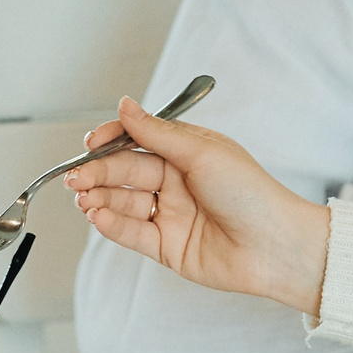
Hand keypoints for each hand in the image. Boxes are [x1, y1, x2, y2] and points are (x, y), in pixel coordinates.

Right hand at [68, 97, 333, 313]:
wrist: (276, 246)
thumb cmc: (251, 193)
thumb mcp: (201, 153)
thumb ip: (157, 133)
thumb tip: (125, 104)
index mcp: (187, 153)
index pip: (138, 141)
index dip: (112, 141)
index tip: (91, 143)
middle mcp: (176, 182)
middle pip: (126, 173)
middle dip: (98, 173)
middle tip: (75, 178)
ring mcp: (171, 216)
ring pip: (124, 203)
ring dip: (100, 199)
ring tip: (84, 199)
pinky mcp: (168, 248)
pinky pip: (132, 234)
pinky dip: (112, 225)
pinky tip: (98, 216)